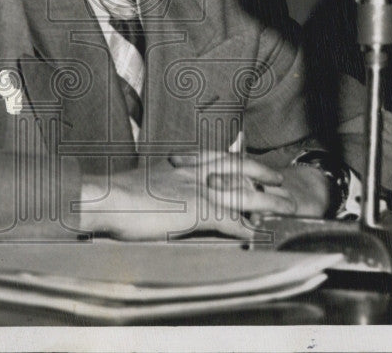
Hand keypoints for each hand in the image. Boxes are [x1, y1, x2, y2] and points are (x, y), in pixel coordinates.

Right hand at [77, 152, 300, 240]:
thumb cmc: (117, 194)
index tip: (249, 159)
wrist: (107, 197)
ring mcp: (197, 191)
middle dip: (261, 172)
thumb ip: (159, 183)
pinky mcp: (196, 211)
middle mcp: (193, 173)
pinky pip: (230, 220)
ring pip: (242, 194)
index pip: (217, 156)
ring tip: (284, 207)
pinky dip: (246, 228)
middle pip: (238, 168)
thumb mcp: (143, 180)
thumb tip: (158, 190)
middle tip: (278, 178)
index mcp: (180, 164)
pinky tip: (258, 234)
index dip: (238, 158)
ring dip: (267, 201)